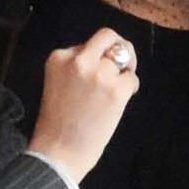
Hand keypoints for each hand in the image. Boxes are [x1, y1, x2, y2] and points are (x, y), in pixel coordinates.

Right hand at [29, 28, 141, 179]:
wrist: (59, 152)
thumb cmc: (56, 123)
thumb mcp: (57, 82)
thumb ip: (76, 67)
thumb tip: (104, 59)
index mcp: (59, 57)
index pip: (86, 44)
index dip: (96, 57)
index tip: (94, 74)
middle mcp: (79, 59)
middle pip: (108, 36)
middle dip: (119, 46)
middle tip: (123, 63)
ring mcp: (99, 73)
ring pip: (123, 58)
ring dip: (124, 72)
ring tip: (115, 92)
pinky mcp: (116, 89)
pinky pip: (132, 78)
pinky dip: (130, 88)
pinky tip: (119, 102)